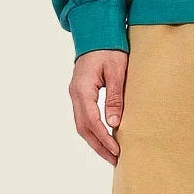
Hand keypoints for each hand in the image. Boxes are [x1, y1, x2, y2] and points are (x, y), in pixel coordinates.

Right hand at [69, 50, 128, 164]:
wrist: (96, 32)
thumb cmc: (109, 48)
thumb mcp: (117, 71)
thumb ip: (115, 97)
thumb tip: (114, 123)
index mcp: (82, 89)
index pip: (92, 122)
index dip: (104, 139)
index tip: (117, 151)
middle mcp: (75, 94)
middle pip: (83, 129)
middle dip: (99, 147)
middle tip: (115, 160)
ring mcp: (75, 95)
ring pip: (82, 126)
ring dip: (95, 142)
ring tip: (111, 155)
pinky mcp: (80, 94)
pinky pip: (84, 118)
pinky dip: (94, 132)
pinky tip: (105, 139)